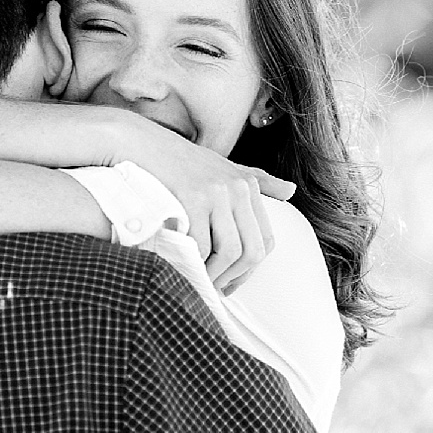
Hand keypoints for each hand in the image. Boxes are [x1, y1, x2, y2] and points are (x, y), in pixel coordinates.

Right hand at [115, 116, 294, 292]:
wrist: (140, 144)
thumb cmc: (180, 162)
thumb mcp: (225, 167)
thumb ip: (258, 180)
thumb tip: (291, 190)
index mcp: (248, 185)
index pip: (266, 241)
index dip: (250, 270)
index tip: (230, 282)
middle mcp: (237, 188)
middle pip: (252, 251)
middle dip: (233, 278)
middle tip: (213, 288)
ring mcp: (216, 193)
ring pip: (229, 252)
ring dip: (213, 275)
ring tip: (197, 280)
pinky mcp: (191, 198)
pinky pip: (201, 244)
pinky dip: (193, 262)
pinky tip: (183, 266)